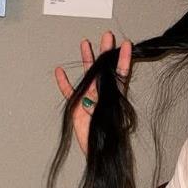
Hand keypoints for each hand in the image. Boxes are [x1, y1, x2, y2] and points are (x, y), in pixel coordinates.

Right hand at [54, 31, 131, 156]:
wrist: (98, 151)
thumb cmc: (109, 137)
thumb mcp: (113, 117)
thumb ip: (110, 103)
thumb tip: (106, 91)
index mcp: (115, 96)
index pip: (122, 73)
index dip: (124, 59)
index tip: (127, 44)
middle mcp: (104, 94)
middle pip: (105, 69)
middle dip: (106, 51)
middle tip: (107, 35)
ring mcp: (90, 98)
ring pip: (88, 75)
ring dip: (87, 59)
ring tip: (85, 43)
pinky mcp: (77, 106)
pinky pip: (70, 92)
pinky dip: (64, 82)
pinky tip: (60, 71)